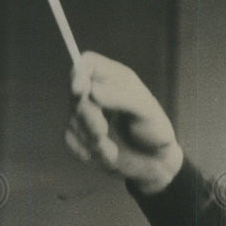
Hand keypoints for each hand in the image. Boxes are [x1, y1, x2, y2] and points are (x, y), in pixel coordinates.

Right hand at [65, 52, 183, 194]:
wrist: (155, 161)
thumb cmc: (154, 130)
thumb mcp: (145, 111)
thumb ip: (120, 98)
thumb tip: (92, 90)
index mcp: (115, 78)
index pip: (87, 63)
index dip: (78, 73)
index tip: (79, 91)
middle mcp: (98, 93)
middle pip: (76, 95)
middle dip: (88, 117)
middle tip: (103, 132)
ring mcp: (88, 114)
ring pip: (72, 121)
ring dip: (92, 140)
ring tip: (113, 149)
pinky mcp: (82, 136)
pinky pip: (70, 141)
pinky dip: (87, 152)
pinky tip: (107, 156)